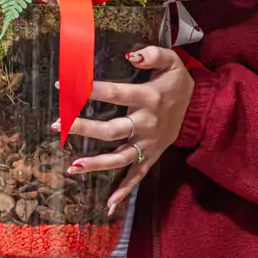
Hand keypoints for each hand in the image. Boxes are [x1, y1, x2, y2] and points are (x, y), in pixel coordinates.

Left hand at [60, 47, 194, 210]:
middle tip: (56, 125)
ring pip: (120, 158)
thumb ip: (153, 54)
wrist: (201, 109)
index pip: (115, 93)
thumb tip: (131, 54)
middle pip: (111, 129)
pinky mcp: (152, 157)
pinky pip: (137, 176)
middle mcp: (147, 124)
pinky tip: (108, 204)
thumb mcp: (172, 61)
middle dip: (82, 127)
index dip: (90, 89)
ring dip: (96, 164)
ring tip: (72, 168)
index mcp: (149, 98)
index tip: (64, 85)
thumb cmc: (179, 83)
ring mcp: (148, 144)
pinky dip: (124, 191)